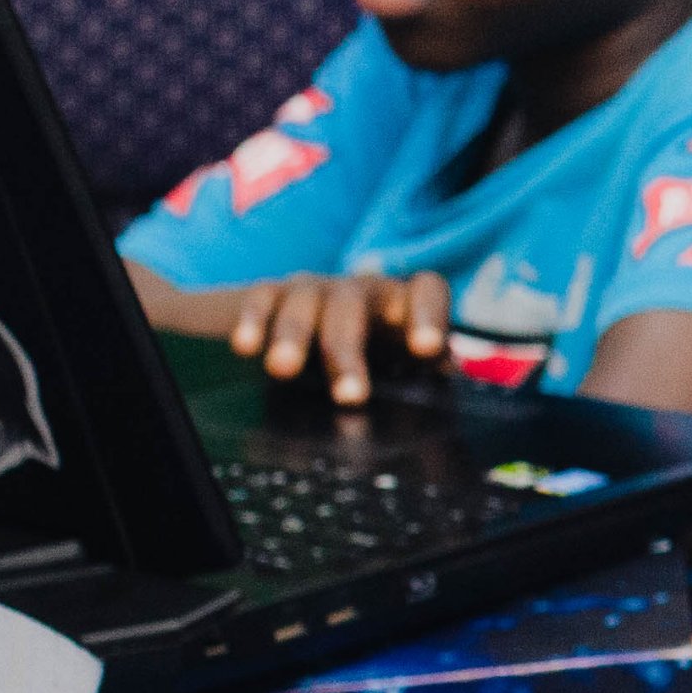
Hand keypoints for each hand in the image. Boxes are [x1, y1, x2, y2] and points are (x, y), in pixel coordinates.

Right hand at [154, 268, 449, 405]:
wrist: (311, 332)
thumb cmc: (376, 361)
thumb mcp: (402, 372)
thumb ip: (425, 383)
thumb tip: (445, 404)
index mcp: (403, 304)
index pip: (426, 289)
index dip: (429, 314)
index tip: (426, 350)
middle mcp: (360, 290)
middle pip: (355, 306)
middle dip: (348, 350)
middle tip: (349, 396)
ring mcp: (314, 289)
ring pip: (305, 304)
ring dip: (294, 336)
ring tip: (283, 370)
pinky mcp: (272, 294)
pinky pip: (262, 300)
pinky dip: (253, 322)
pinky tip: (246, 348)